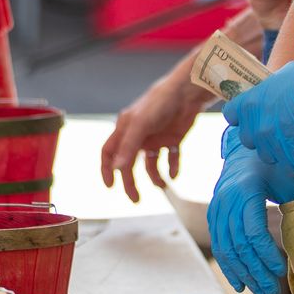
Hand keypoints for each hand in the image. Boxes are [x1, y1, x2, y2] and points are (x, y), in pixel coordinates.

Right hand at [100, 65, 207, 200]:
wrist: (187, 93)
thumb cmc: (159, 104)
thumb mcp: (140, 125)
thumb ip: (129, 147)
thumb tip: (117, 169)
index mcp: (125, 129)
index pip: (109, 152)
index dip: (107, 169)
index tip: (110, 186)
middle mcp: (138, 135)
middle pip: (129, 163)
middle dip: (131, 181)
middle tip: (135, 199)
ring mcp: (156, 137)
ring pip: (150, 163)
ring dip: (154, 176)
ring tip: (162, 185)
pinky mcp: (172, 138)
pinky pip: (170, 158)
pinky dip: (172, 167)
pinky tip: (174, 174)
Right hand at [209, 126, 293, 293]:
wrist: (244, 154)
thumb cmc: (273, 167)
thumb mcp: (289, 178)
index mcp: (246, 190)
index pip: (253, 232)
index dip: (266, 255)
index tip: (281, 272)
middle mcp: (227, 200)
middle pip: (239, 245)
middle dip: (256, 271)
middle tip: (272, 291)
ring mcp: (216, 208)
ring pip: (226, 249)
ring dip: (243, 274)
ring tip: (261, 291)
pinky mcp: (213, 216)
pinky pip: (219, 246)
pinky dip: (228, 266)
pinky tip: (240, 283)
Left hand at [222, 54, 293, 174]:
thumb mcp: (285, 75)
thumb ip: (270, 89)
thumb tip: (268, 93)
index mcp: (250, 103)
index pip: (231, 115)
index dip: (242, 116)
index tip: (251, 116)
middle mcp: (257, 127)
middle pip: (248, 138)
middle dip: (260, 135)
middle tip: (278, 128)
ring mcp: (274, 147)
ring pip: (267, 155)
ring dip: (277, 150)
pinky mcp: (292, 162)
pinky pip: (288, 167)